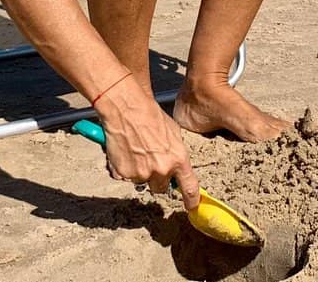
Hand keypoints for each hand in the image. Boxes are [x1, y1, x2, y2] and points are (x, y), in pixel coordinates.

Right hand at [96, 78, 200, 210]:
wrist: (128, 110)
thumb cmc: (152, 117)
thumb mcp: (174, 134)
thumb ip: (176, 154)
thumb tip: (177, 166)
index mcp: (178, 159)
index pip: (189, 187)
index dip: (191, 200)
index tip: (192, 206)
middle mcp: (161, 170)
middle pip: (161, 187)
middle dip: (158, 178)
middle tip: (152, 160)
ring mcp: (142, 174)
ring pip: (143, 181)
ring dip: (141, 172)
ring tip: (138, 150)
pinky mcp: (124, 173)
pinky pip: (127, 177)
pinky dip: (126, 168)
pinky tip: (127, 151)